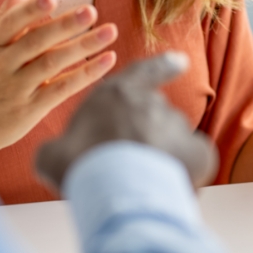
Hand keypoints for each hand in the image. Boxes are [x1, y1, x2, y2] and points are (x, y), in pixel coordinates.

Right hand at [0, 0, 118, 163]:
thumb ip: (8, 14)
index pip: (10, 23)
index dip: (29, 10)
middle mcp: (2, 65)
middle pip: (34, 42)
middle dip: (63, 25)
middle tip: (91, 11)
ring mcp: (15, 88)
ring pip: (51, 64)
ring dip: (82, 47)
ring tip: (110, 31)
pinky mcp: (29, 110)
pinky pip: (61, 89)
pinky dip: (85, 74)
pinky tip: (107, 60)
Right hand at [35, 53, 218, 191]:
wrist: (114, 190)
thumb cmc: (81, 166)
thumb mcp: (54, 153)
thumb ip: (60, 148)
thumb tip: (56, 154)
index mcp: (117, 95)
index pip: (144, 72)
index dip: (161, 67)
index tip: (180, 61)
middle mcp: (152, 104)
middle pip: (155, 118)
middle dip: (146, 138)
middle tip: (127, 167)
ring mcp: (178, 127)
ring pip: (174, 141)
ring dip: (163, 157)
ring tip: (142, 185)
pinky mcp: (198, 153)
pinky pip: (194, 160)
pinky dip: (185, 172)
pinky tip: (167, 187)